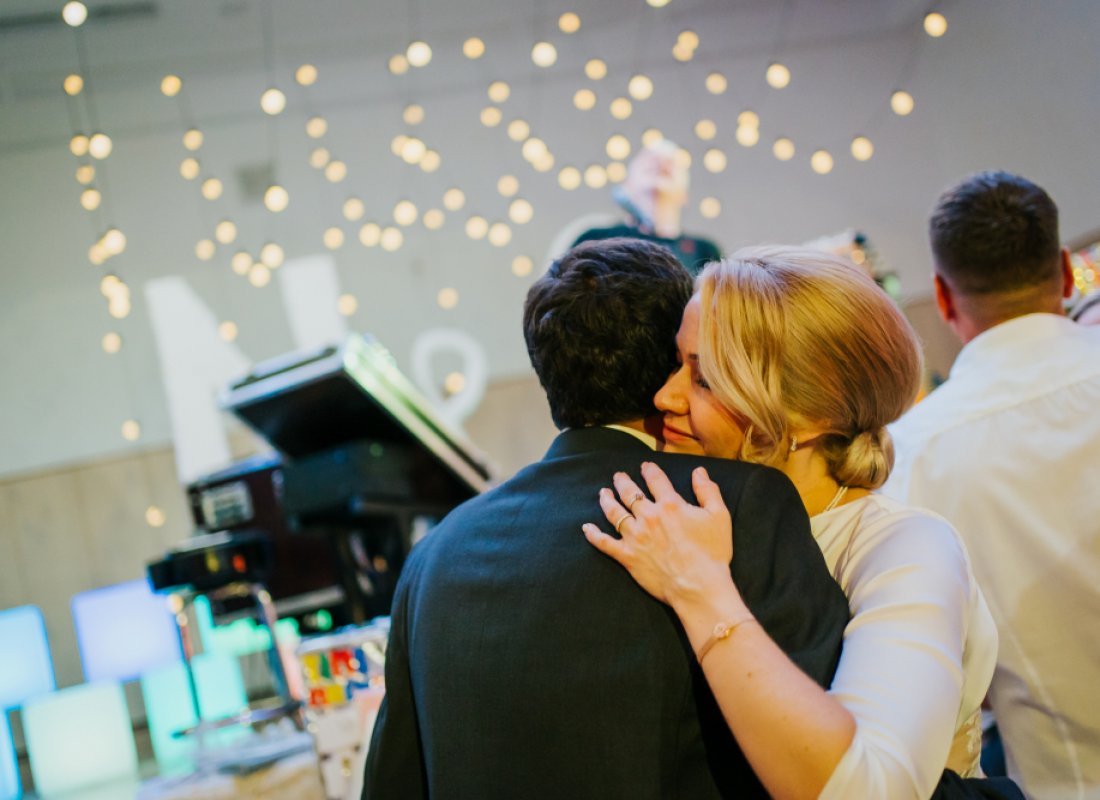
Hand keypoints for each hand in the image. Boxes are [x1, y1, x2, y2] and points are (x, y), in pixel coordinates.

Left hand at [583, 462, 736, 606]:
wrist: (699, 586)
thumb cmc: (712, 553)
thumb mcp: (719, 516)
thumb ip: (708, 491)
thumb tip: (699, 471)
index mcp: (670, 505)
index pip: (656, 480)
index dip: (649, 471)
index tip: (645, 466)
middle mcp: (649, 516)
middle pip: (630, 493)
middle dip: (623, 482)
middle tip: (618, 476)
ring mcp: (635, 536)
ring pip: (614, 512)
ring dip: (606, 500)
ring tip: (603, 493)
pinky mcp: (627, 556)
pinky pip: (604, 543)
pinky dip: (593, 535)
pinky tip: (586, 528)